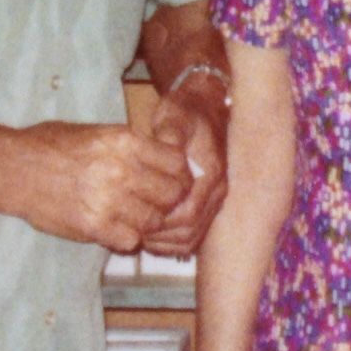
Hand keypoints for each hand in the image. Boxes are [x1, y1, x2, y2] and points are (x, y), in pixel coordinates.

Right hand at [14, 120, 193, 252]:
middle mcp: (122, 169)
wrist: (14, 168)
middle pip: (172, 193)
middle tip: (157, 204)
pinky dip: (127, 238)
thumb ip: (130, 146)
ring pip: (154, 220)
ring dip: (148, 222)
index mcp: (125, 141)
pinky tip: (116, 229)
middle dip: (169, 201)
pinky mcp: (93, 226)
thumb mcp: (96, 132)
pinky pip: (130, 240)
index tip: (173, 181)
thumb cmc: (50, 145)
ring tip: (133, 217)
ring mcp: (109, 199)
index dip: (180, 174)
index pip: (177, 162)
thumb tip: (162, 157)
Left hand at [141, 83, 228, 255]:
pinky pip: (193, 234)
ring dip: (165, 242)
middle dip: (160, 236)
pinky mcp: (207, 204)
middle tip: (132, 232)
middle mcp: (218, 191)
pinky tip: (151, 235)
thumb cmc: (186, 112)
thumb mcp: (175, 115)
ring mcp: (214, 200)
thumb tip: (167, 148)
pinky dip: (172, 241)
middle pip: (190, 231)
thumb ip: (171, 133)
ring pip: (192, 237)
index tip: (136, 218)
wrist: (204, 107)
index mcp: (211, 173)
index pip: (189, 212)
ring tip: (139, 236)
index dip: (162, 221)